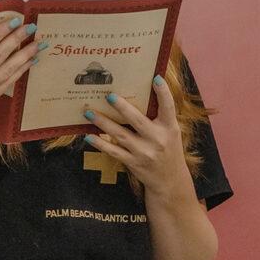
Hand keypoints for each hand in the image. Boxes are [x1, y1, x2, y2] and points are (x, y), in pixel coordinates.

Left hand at [83, 76, 192, 199]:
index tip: (155, 78)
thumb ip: (160, 116)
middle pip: (138, 121)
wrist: (170, 182)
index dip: (163, 92)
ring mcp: (144, 153)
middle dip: (123, 108)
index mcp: (169, 128)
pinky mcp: (133, 163)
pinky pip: (113, 151)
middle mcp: (157, 140)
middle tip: (109, 95)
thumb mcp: (171, 132)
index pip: (168, 107)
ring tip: (89, 112)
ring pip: (121, 135)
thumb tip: (142, 93)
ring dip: (103, 123)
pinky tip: (89, 136)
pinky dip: (100, 144)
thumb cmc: (169, 150)